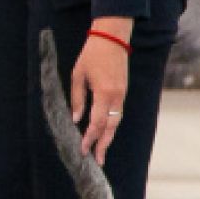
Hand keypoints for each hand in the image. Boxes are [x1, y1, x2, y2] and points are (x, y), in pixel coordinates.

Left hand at [70, 18, 133, 165]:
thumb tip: (76, 119)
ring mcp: (122, 94)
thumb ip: (77, 98)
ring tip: (101, 151)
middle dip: (103, 145)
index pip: (96, 123)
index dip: (90, 138)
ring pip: (116, 122)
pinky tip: (105, 132)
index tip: (83, 150)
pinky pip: (118, 113)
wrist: (112, 38)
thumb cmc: (92, 54)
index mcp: (104, 93)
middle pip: (111, 127)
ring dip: (109, 137)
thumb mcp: (78, 75)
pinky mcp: (123, 91)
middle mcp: (116, 97)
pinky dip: (112, 125)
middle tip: (97, 161)